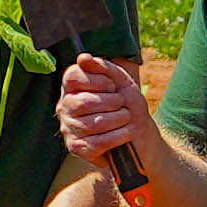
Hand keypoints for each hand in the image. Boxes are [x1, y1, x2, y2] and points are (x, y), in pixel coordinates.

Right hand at [52, 52, 152, 166]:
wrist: (141, 134)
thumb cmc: (128, 106)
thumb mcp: (120, 81)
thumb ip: (102, 67)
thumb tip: (82, 58)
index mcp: (72, 88)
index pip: (72, 77)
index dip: (97, 80)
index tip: (112, 86)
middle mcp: (65, 107)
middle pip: (83, 102)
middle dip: (112, 102)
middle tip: (122, 104)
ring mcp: (69, 129)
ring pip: (92, 124)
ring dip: (118, 119)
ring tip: (126, 118)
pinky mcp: (77, 148)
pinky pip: (97, 142)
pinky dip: (117, 136)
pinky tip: (126, 133)